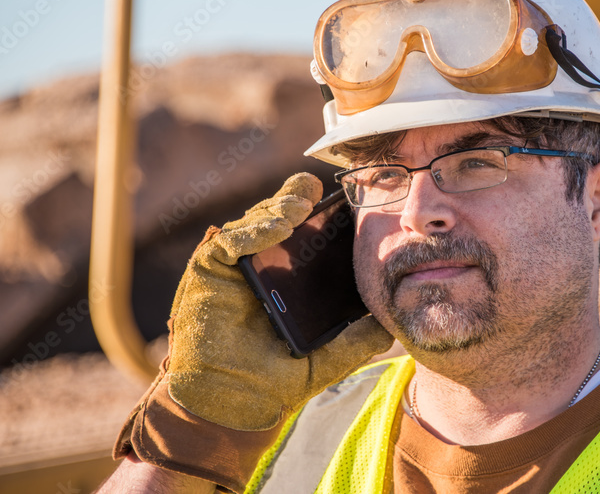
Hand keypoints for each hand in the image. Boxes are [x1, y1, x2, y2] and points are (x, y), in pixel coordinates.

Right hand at [114, 173, 392, 491]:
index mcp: (289, 280)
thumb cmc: (273, 384)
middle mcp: (261, 267)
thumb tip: (391, 326)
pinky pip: (230, 240)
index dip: (322, 214)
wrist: (232, 407)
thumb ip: (357, 341)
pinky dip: (254, 230)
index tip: (345, 200)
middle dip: (298, 201)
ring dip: (280, 209)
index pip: (306, 237)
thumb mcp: (326, 360)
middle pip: (280, 220)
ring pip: (257, 222)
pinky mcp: (208, 270)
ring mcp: (234, 267)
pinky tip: (278, 226)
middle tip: (319, 192)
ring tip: (302, 206)